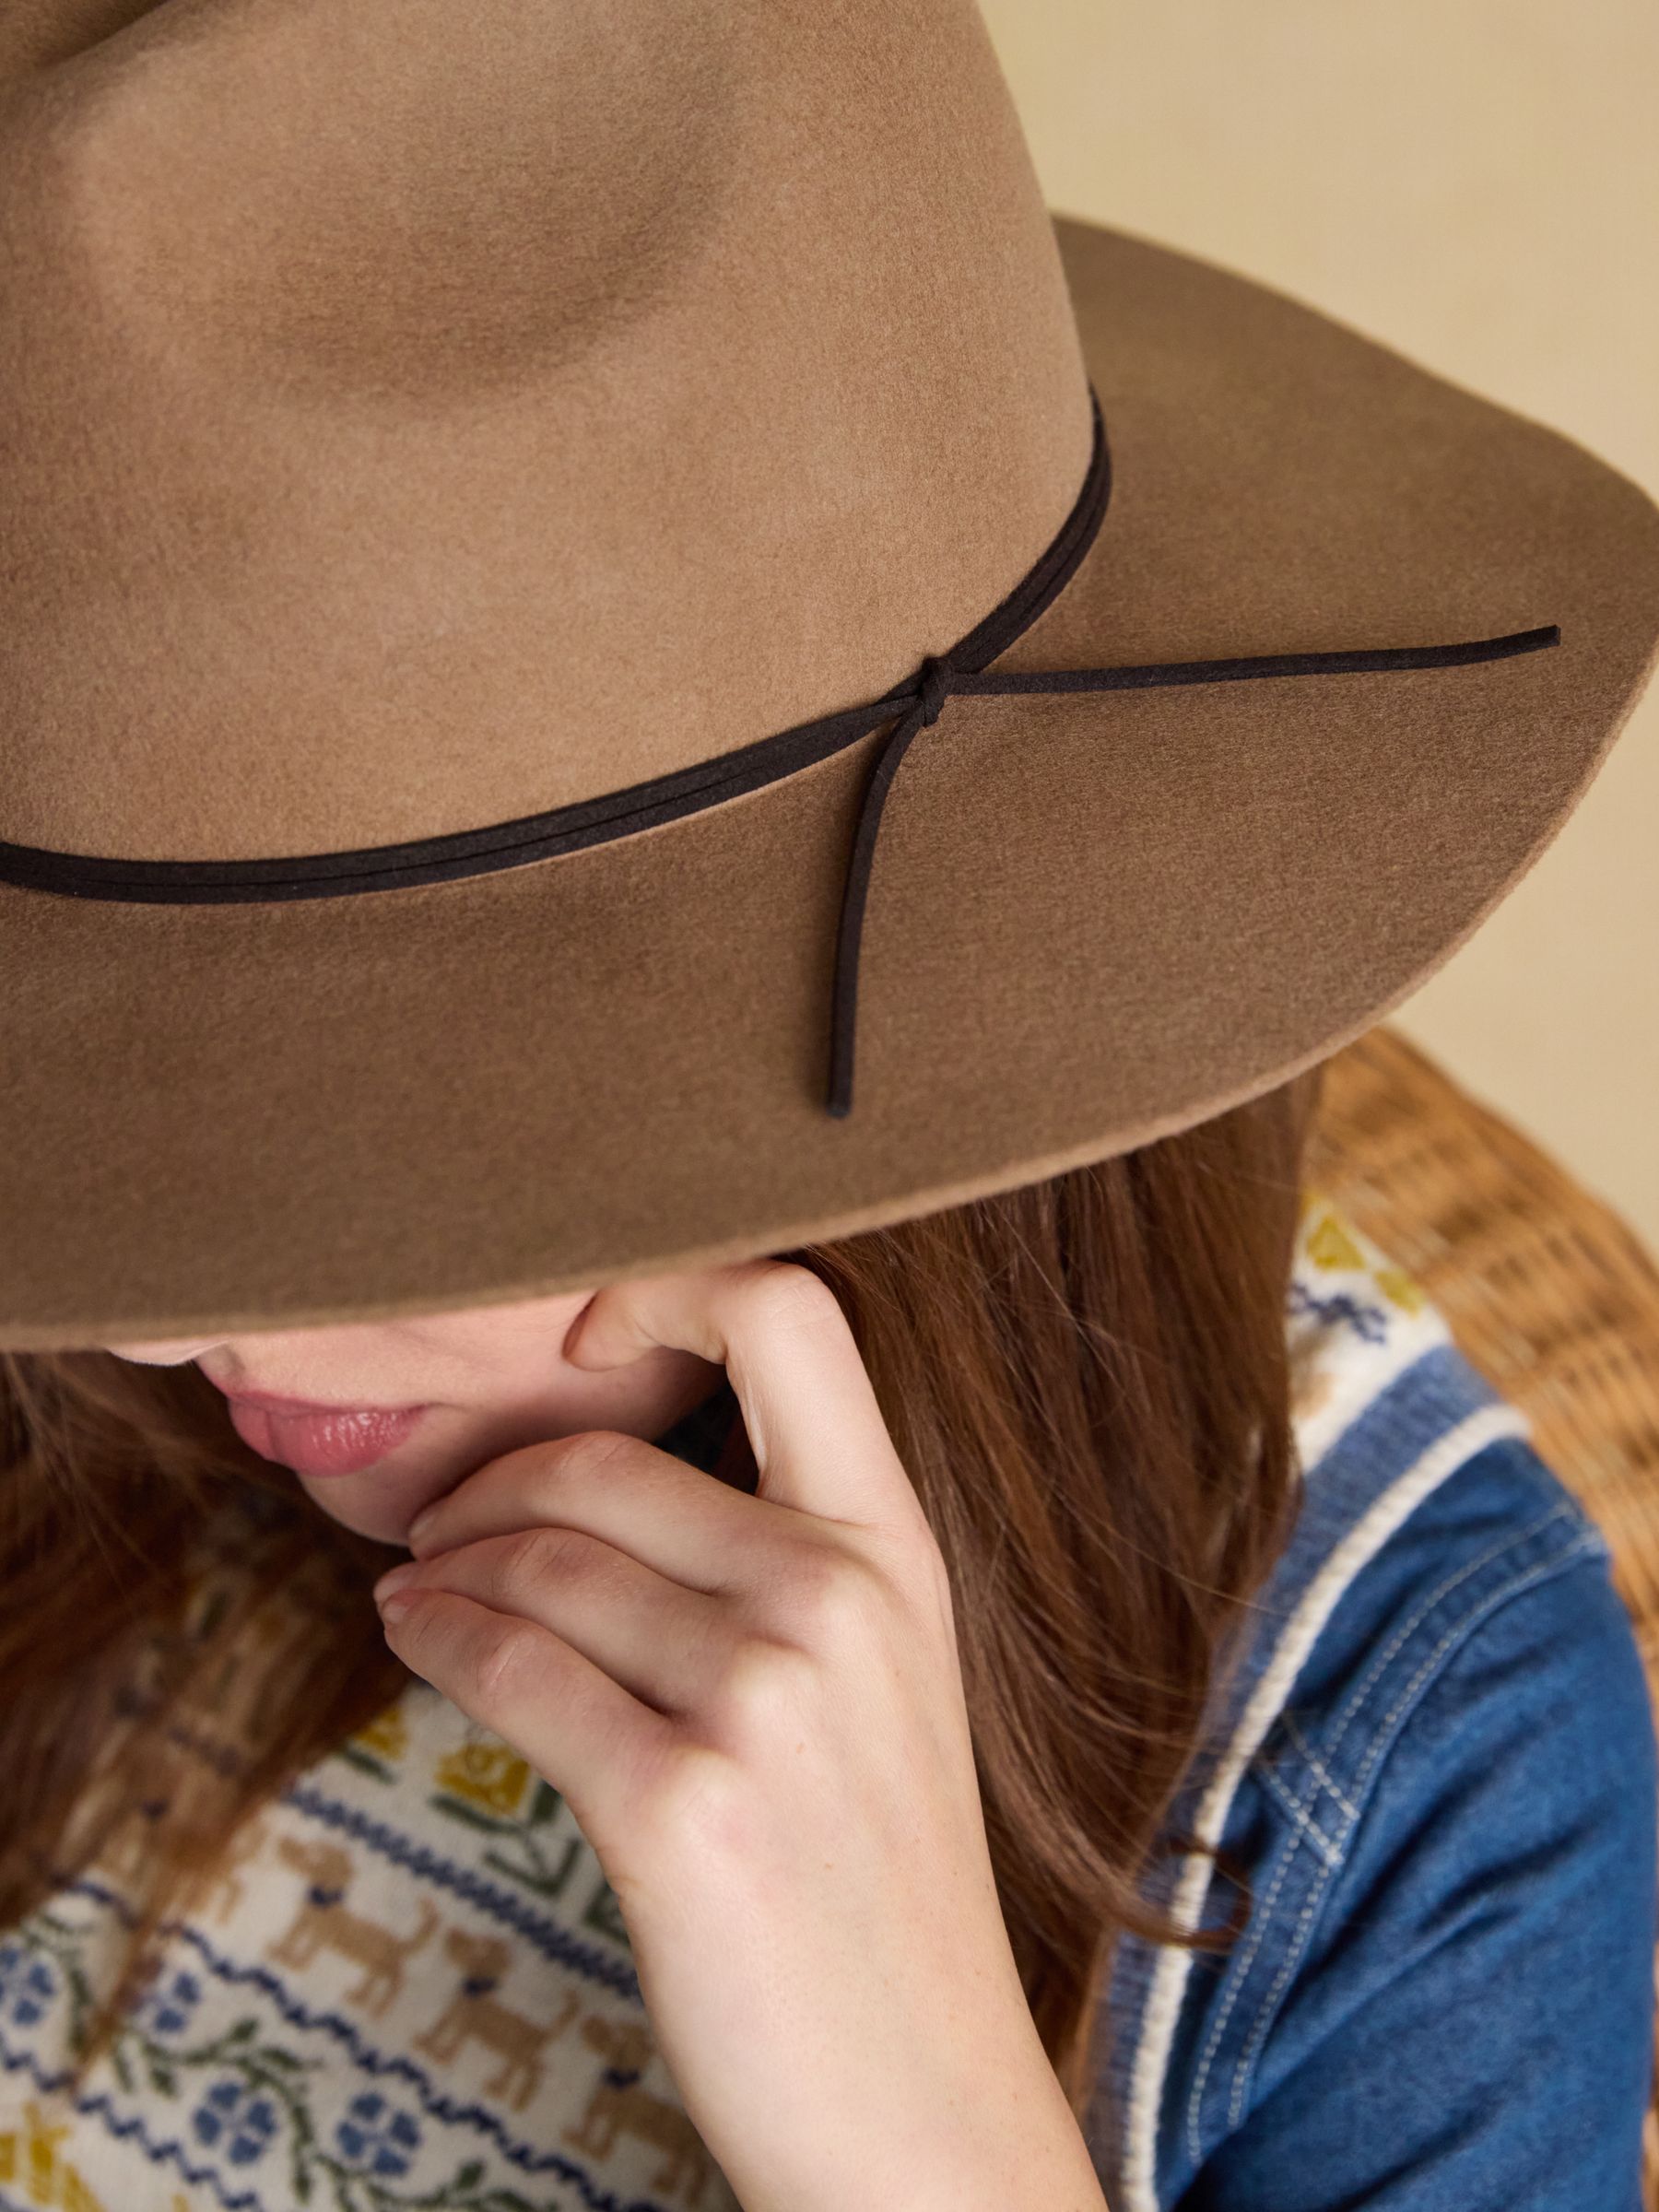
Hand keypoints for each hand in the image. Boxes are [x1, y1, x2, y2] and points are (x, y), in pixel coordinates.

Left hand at [372, 1259, 1108, 2211]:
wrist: (920, 2106)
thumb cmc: (877, 1886)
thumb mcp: (883, 1681)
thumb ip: (785, 1555)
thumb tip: (594, 1473)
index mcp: (896, 1549)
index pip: (790, 1316)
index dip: (667, 1286)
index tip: (589, 1342)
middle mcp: (842, 1598)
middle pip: (603, 1456)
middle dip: (489, 1480)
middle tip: (439, 1524)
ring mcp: (767, 1699)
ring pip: (539, 1561)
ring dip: (443, 1566)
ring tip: (413, 1592)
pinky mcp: (681, 1807)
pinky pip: (509, 1667)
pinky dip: (436, 1639)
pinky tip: (416, 1641)